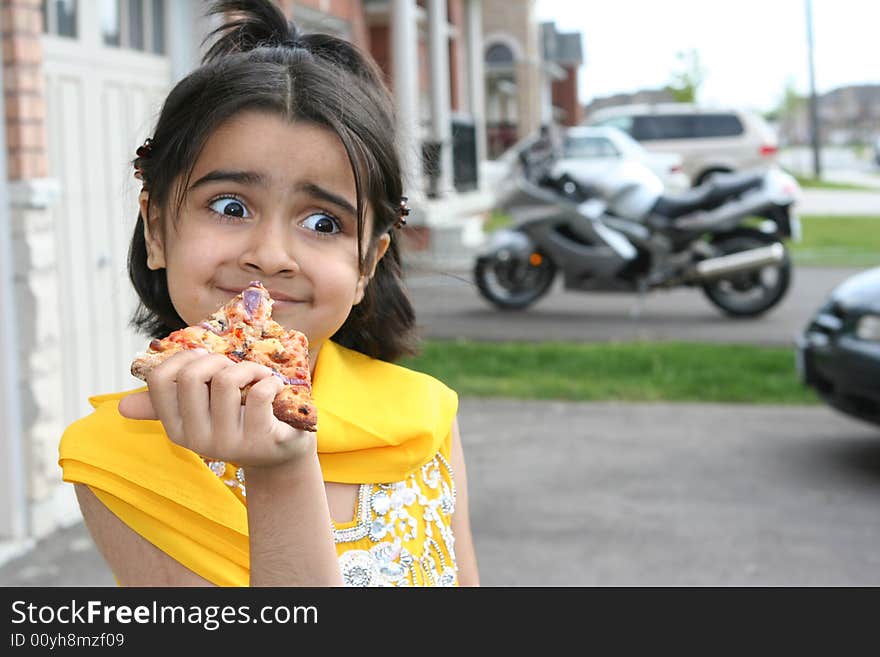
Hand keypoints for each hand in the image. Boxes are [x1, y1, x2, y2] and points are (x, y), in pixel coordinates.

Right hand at [118, 350, 315, 467]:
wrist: (280, 455)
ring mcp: (228, 442)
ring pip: (226, 381)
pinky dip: (270, 381)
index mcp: (176, 427)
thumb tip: (121, 407)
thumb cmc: (238, 423)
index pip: (160, 379)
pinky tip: (275, 387)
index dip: (183, 358)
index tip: (205, 359)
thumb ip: (167, 405)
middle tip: (234, 368)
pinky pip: (259, 393)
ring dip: (248, 368)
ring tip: (259, 375)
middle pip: (192, 375)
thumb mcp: (202, 414)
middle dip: (216, 360)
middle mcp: (196, 439)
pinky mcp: (260, 439)